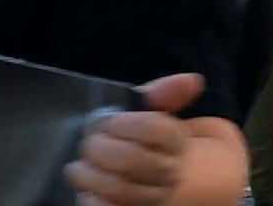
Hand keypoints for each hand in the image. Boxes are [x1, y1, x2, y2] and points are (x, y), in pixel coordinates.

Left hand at [67, 73, 202, 205]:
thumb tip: (193, 79)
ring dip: (90, 175)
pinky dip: (92, 201)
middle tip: (91, 144)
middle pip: (132, 159)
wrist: (186, 189)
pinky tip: (88, 192)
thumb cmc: (171, 151)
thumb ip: (167, 97)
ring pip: (119, 188)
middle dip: (102, 148)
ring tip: (79, 168)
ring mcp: (154, 198)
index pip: (156, 129)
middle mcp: (172, 175)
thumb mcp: (170, 120)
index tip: (111, 122)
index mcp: (181, 146)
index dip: (127, 123)